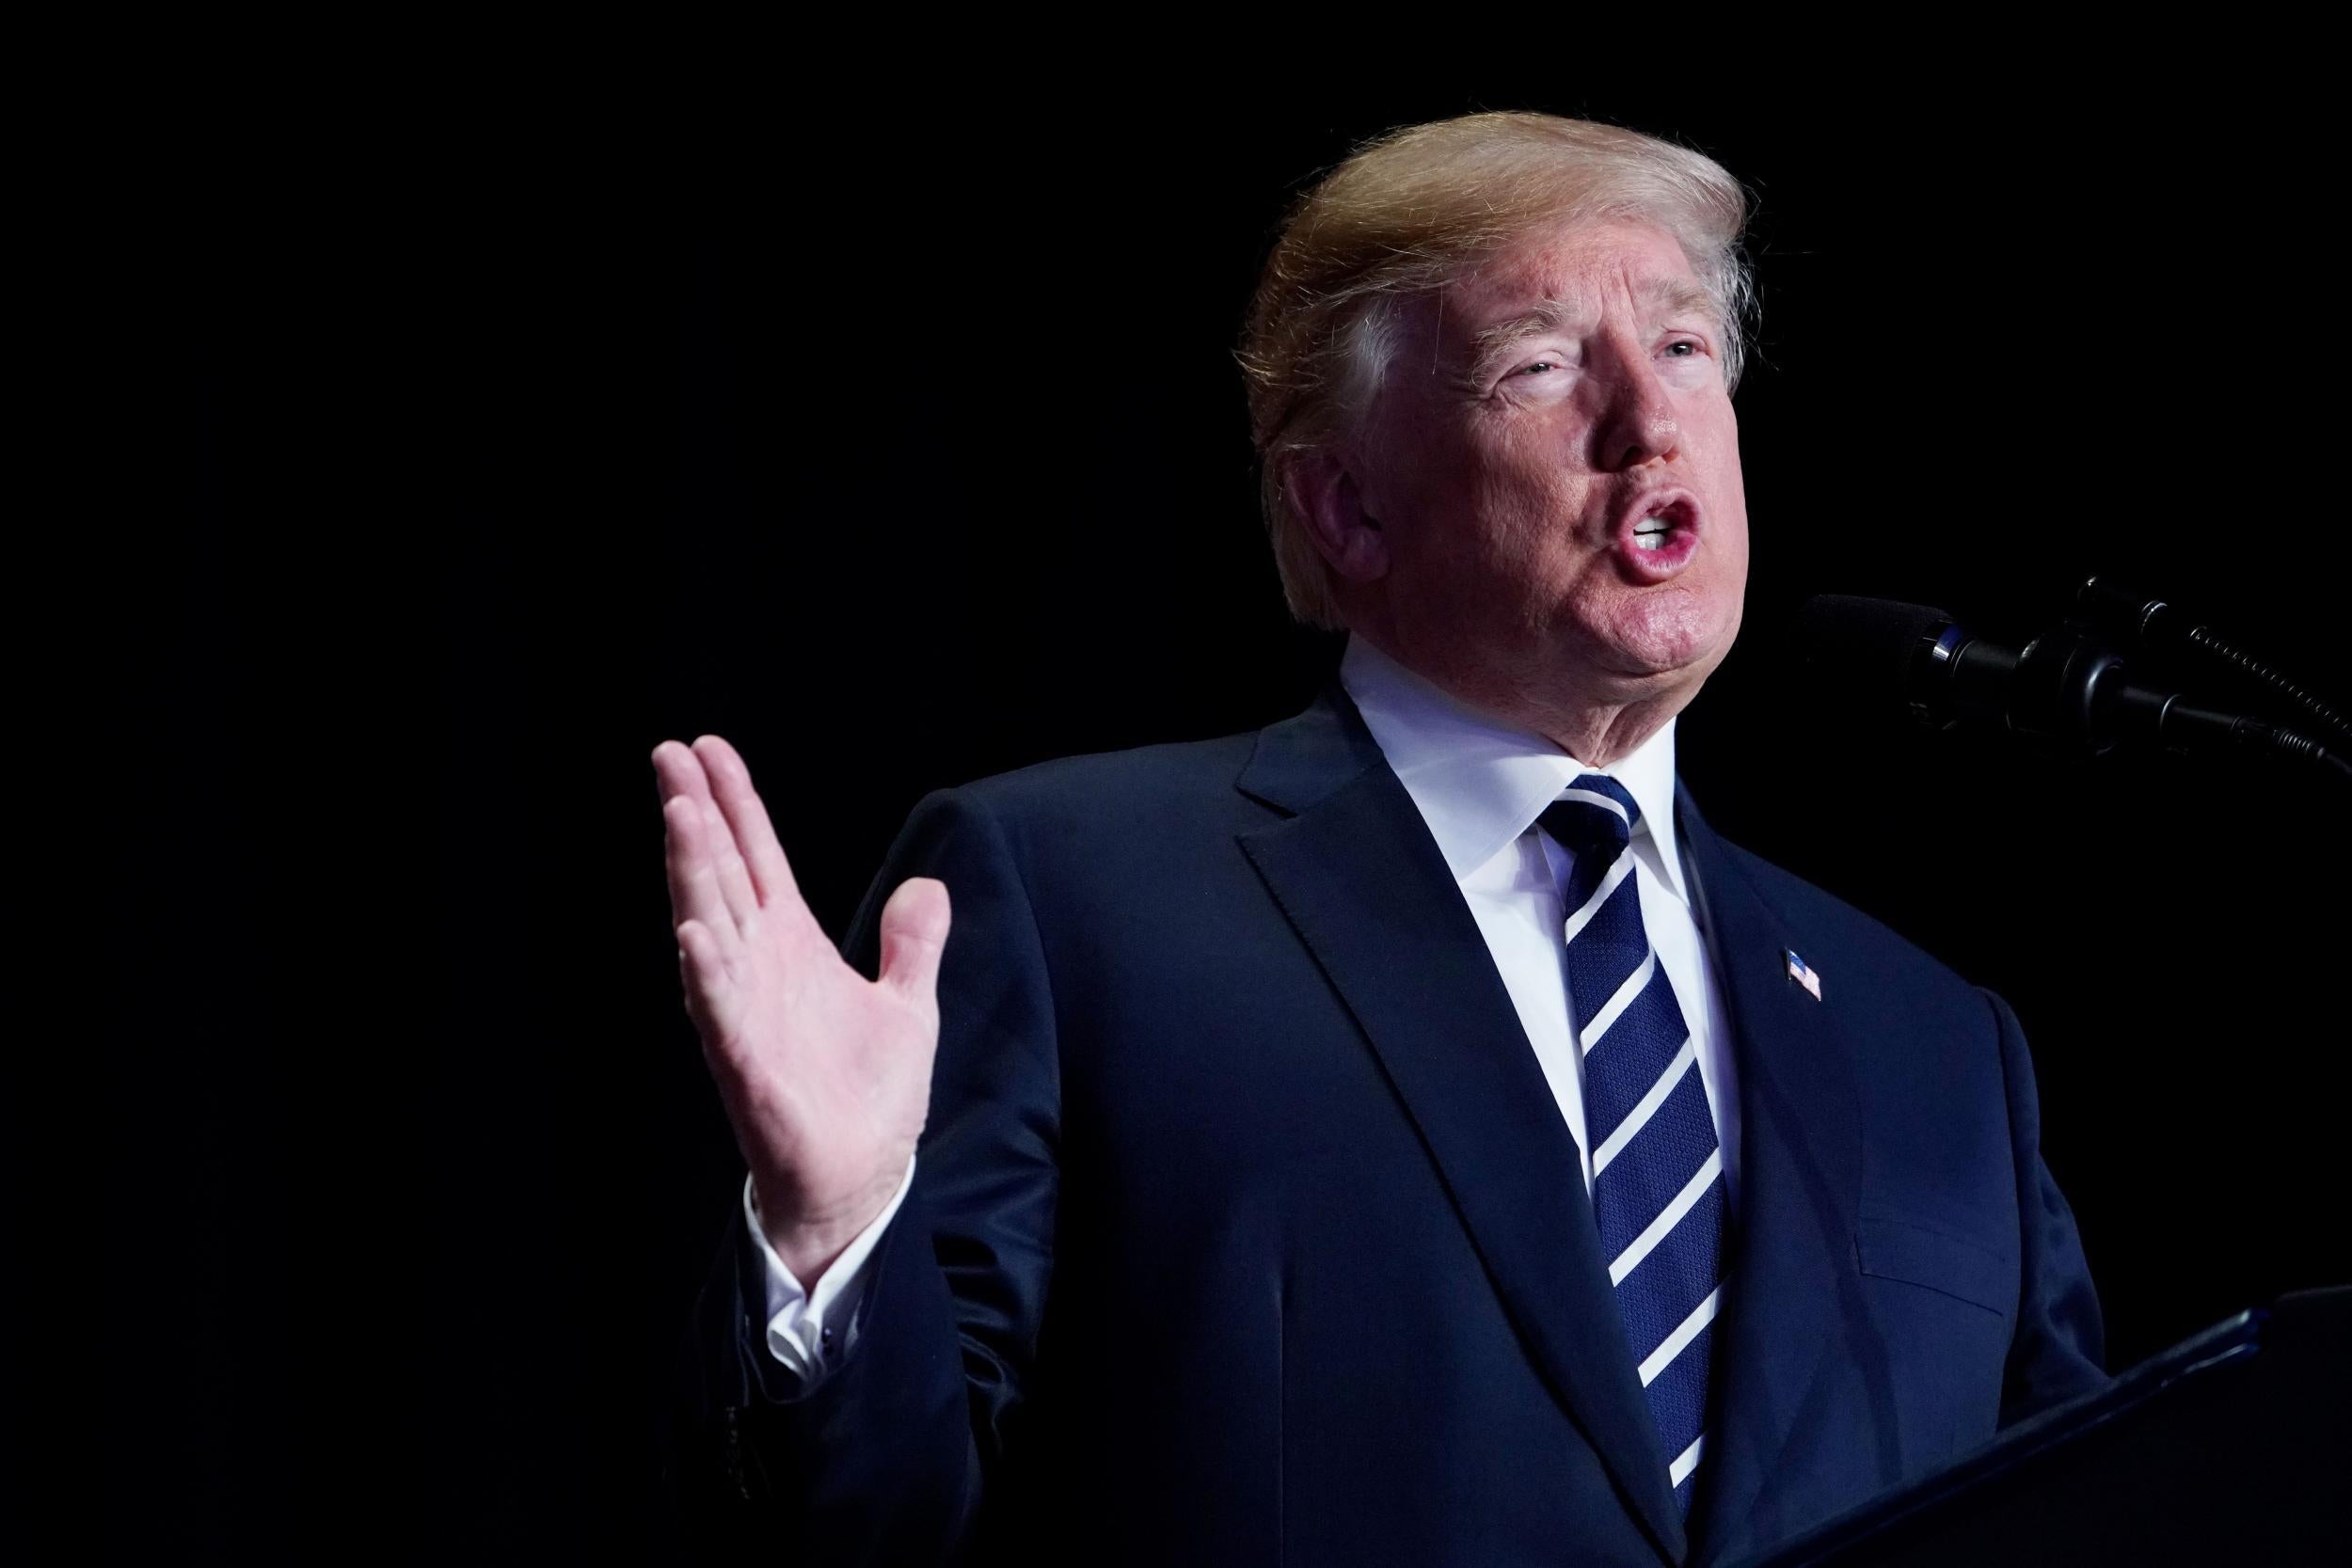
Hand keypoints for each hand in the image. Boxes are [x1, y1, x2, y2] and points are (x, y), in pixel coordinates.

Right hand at [654, 735, 948, 1282]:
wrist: (859, 1179)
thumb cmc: (868, 1098)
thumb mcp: (908, 1006)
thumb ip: (913, 946)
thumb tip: (927, 887)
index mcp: (793, 947)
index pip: (757, 858)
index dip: (736, 803)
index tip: (706, 746)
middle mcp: (758, 968)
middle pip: (720, 875)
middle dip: (696, 816)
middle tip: (668, 754)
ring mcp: (745, 1011)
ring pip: (710, 927)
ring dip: (693, 873)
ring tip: (680, 813)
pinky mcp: (746, 1063)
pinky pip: (719, 1011)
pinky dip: (707, 972)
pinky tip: (692, 934)